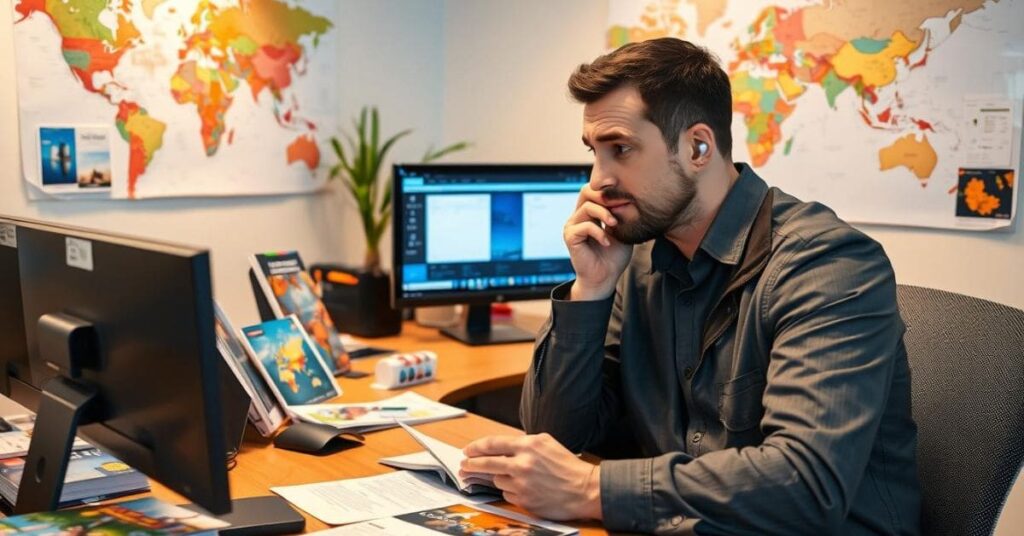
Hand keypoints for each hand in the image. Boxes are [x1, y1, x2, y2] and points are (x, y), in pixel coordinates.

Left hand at [460, 433, 601, 520]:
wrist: (585, 490)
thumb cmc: (567, 466)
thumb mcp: (547, 443)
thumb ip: (524, 443)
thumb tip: (501, 447)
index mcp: (528, 445)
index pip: (493, 443)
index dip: (476, 447)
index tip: (467, 450)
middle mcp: (522, 463)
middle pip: (486, 463)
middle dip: (471, 464)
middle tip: (463, 466)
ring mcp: (522, 483)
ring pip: (496, 479)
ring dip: (494, 478)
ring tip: (489, 476)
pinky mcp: (524, 500)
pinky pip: (507, 494)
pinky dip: (509, 491)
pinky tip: (517, 488)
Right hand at [564, 185, 631, 300]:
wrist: (605, 278)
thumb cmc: (614, 256)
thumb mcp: (621, 231)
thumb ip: (620, 214)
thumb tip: (626, 197)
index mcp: (589, 213)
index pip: (594, 190)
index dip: (608, 190)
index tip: (625, 195)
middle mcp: (578, 217)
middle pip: (586, 191)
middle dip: (604, 196)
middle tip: (620, 203)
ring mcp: (572, 226)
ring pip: (587, 207)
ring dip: (605, 214)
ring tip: (615, 224)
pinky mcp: (570, 237)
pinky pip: (585, 226)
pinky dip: (599, 232)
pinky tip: (607, 243)